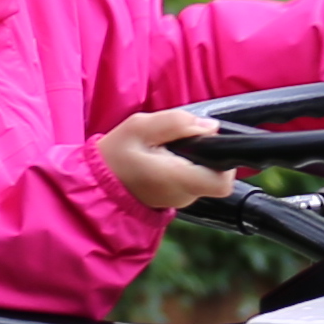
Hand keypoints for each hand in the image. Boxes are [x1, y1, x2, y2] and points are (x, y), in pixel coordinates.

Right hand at [101, 107, 226, 210]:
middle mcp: (185, 194)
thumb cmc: (115, 156)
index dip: (228, 161)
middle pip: (216, 174)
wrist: (96, 185)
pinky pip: (191, 179)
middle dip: (206, 152)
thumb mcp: (140, 126)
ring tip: (166, 146)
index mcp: (178, 178)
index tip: (211, 140)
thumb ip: (177, 123)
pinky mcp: (176, 198)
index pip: (223, 182)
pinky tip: (164, 156)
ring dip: (194, 158)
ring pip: (204, 175)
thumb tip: (210, 126)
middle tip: (179, 137)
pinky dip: (185, 165)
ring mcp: (181, 199)